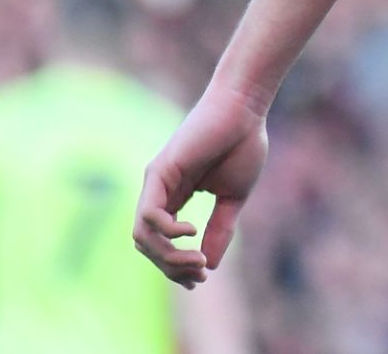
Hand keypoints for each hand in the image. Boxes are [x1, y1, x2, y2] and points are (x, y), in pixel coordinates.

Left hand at [133, 83, 269, 287]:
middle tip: (200, 273)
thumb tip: (210, 265)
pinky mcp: (159, 172)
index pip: (161, 244)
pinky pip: (149, 215)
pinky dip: (167, 231)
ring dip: (168, 256)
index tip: (201, 278)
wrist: (246, 109)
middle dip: (172, 267)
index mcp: (175, 198)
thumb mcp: (233, 197)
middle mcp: (159, 193)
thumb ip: (220, 228)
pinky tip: (191, 230)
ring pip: (142, 237)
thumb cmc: (243, 144)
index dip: (176, 267)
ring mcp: (155, 183)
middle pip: (147, 247)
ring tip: (196, 259)